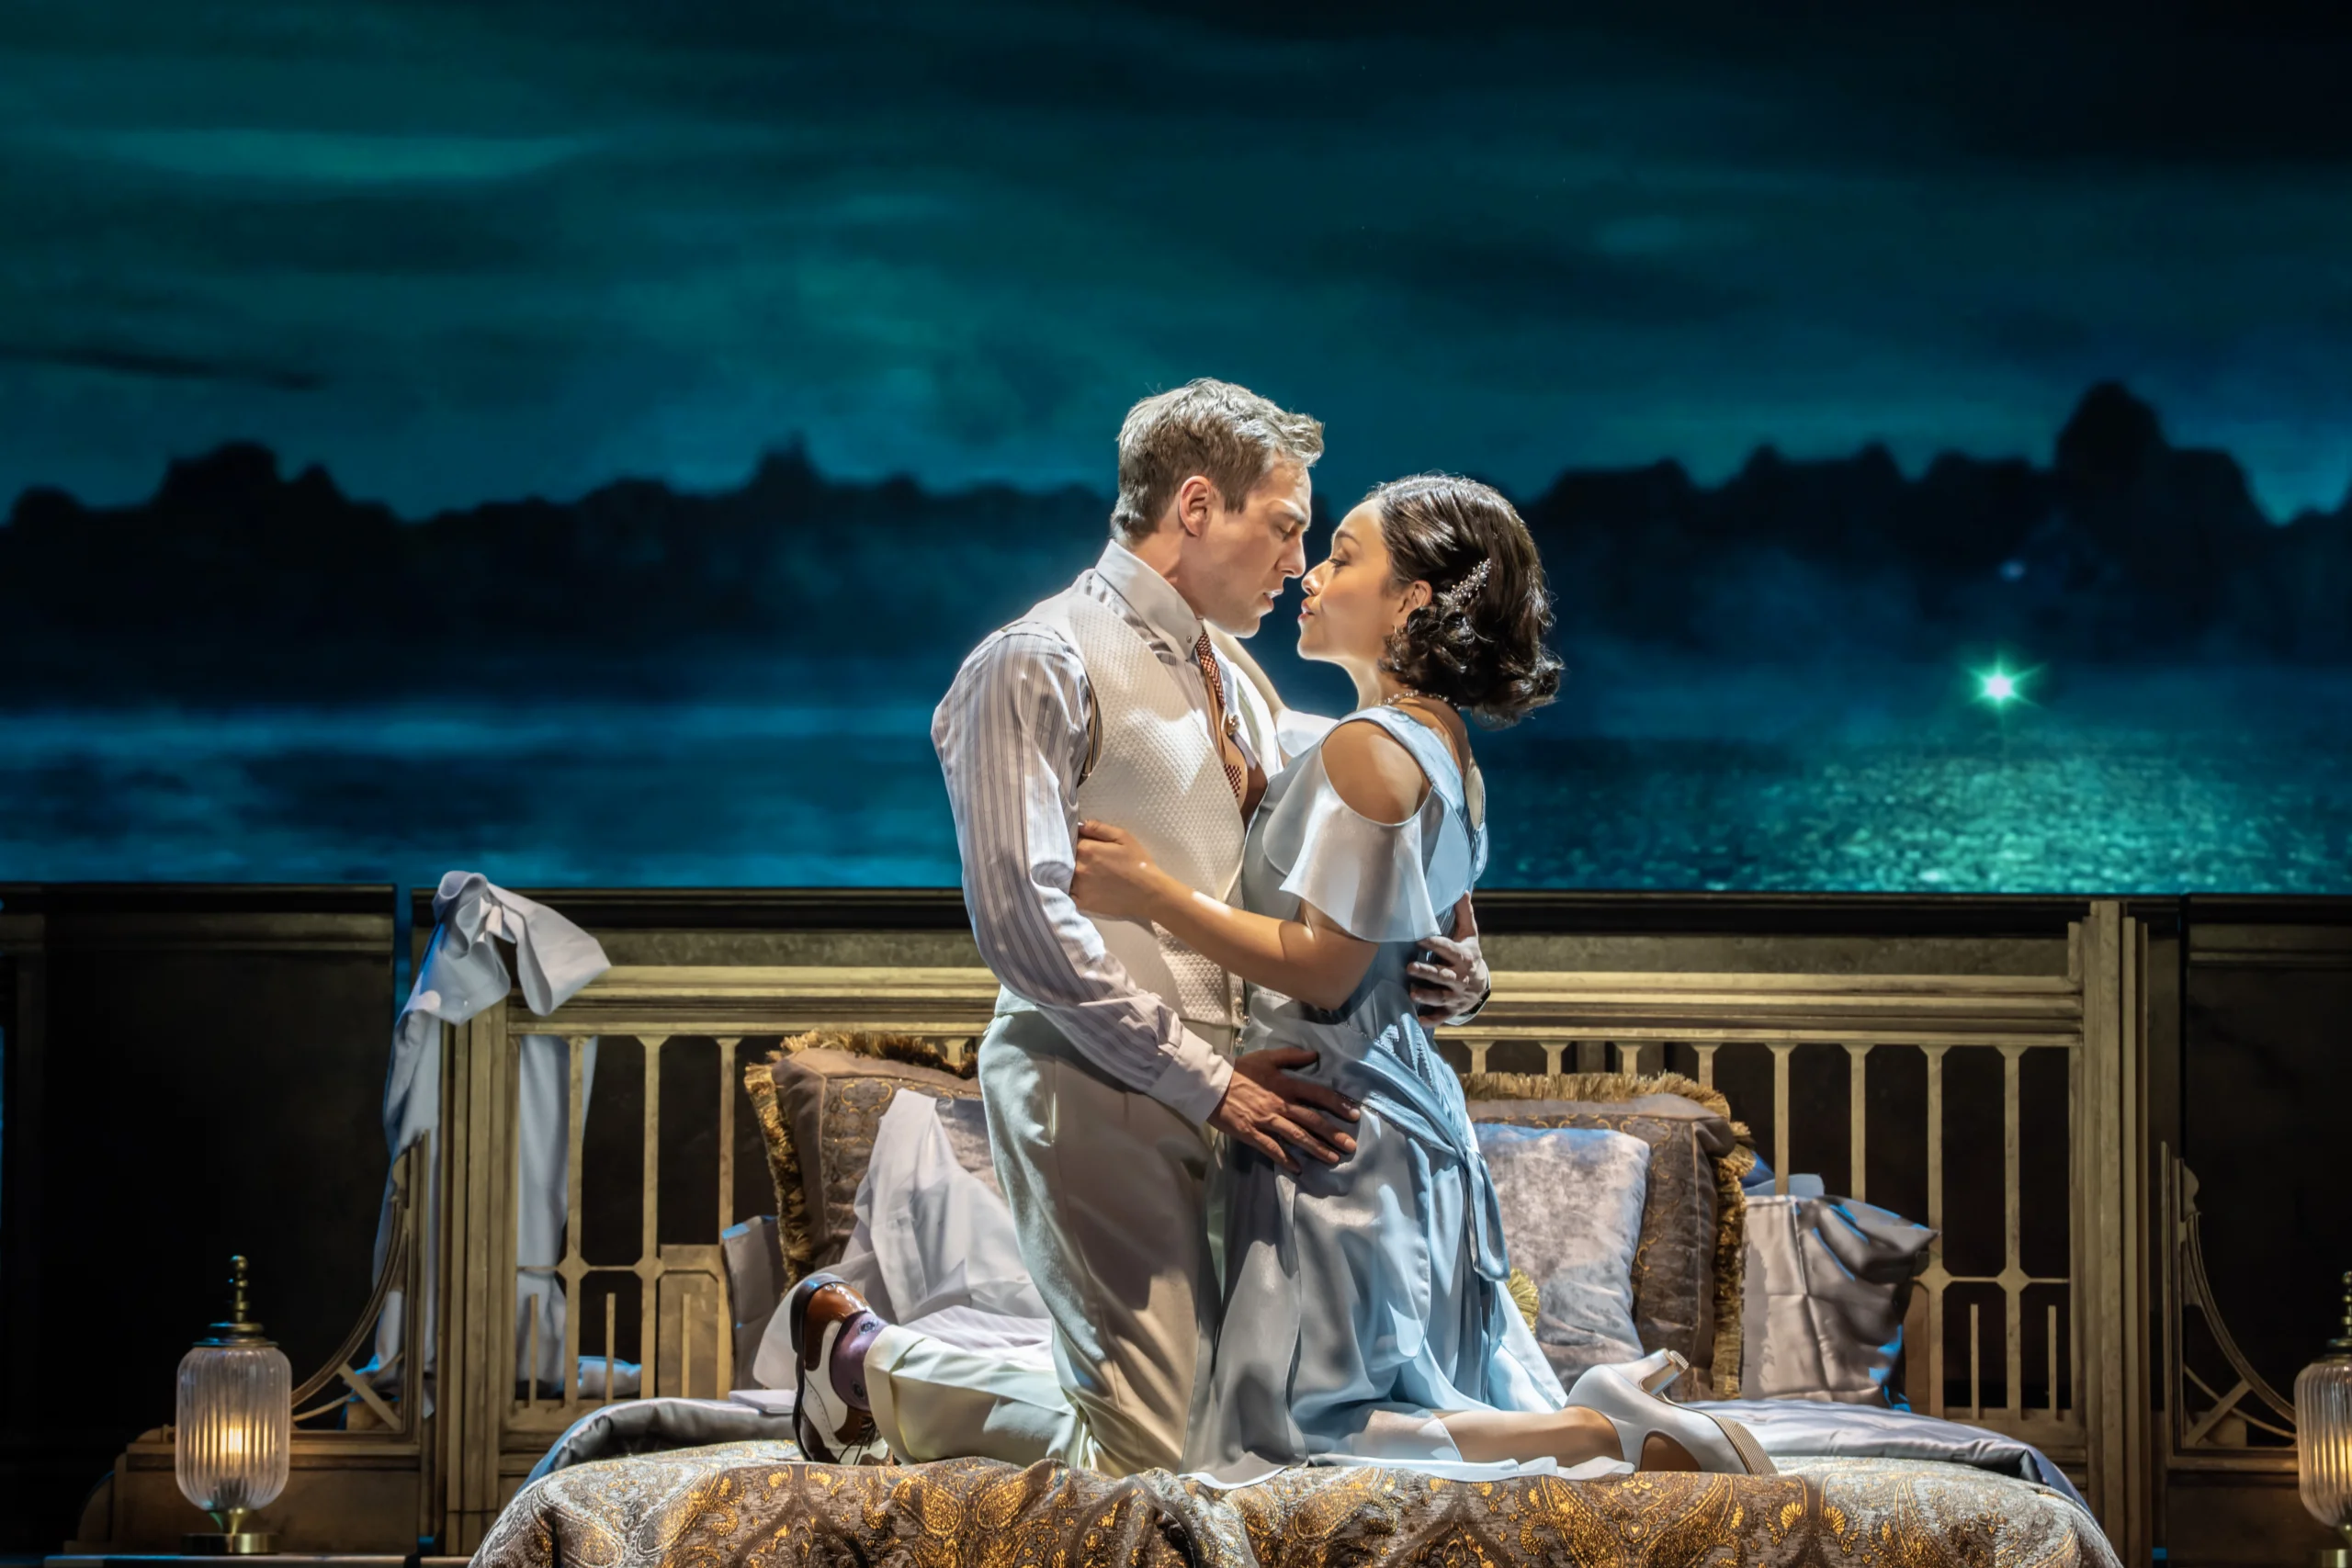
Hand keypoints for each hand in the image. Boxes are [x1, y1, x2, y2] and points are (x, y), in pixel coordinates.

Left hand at [1069, 821, 1167, 921]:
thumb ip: (1098, 828)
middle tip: (1078, 858)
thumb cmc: (1137, 862)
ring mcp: (1078, 887)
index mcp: (1086, 849)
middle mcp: (1078, 868)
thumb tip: (1079, 825)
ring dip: (1064, 872)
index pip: (1068, 841)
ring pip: (1062, 876)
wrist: (1148, 893)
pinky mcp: (1081, 902)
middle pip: (1063, 858)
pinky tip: (1070, 887)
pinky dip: (1064, 890)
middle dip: (1066, 856)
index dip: (1072, 841)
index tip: (1077, 842)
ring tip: (1073, 871)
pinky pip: (1065, 894)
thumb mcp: (1122, 837)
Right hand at [1207, 1046, 1360, 1173]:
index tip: (1354, 1115)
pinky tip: (1298, 1169)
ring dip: (1316, 1149)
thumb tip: (1315, 1055)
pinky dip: (1286, 1159)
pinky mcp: (1252, 1134)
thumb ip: (1291, 1056)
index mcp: (1286, 1085)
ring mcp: (1267, 1121)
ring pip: (1297, 1137)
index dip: (1337, 1105)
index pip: (1318, 1095)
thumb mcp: (1267, 1057)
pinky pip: (1272, 1149)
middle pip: (1312, 1120)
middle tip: (1351, 1146)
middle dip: (1333, 1134)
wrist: (1211, 1083)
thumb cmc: (1239, 1070)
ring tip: (1333, 1159)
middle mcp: (1280, 1105)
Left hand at [1410, 894, 1490, 1023]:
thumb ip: (1464, 914)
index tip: (1420, 938)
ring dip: (1427, 995)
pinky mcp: (1452, 1009)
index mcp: (1463, 957)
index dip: (1435, 944)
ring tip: (1412, 993)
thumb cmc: (1469, 954)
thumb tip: (1463, 891)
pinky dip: (1432, 1019)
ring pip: (1441, 996)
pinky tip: (1420, 1019)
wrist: (1481, 984)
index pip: (1448, 949)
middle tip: (1410, 967)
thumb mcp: (1470, 935)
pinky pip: (1442, 1016)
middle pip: (1443, 975)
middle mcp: (1460, 977)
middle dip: (1427, 972)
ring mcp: (1456, 995)